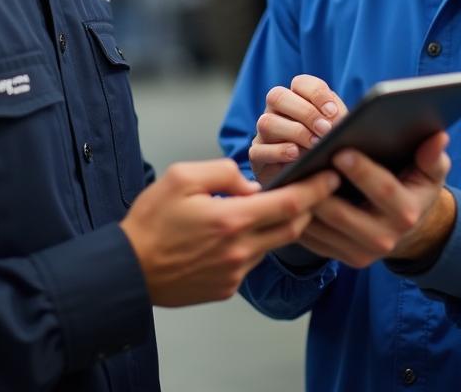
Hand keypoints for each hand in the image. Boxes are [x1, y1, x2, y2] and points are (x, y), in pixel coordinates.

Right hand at [119, 158, 338, 306]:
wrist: (128, 269)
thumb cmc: (152, 219)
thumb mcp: (182, 177)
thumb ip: (223, 172)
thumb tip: (249, 183)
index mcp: (231, 219)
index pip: (288, 204)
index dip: (315, 189)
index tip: (332, 176)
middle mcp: (239, 250)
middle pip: (292, 228)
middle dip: (308, 207)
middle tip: (315, 188)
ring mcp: (234, 273)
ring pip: (271, 244)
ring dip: (277, 225)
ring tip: (270, 206)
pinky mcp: (226, 288)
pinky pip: (251, 260)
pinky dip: (253, 243)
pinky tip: (237, 231)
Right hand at [249, 74, 348, 184]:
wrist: (312, 184)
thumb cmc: (326, 151)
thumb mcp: (336, 133)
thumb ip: (338, 122)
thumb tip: (339, 120)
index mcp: (296, 99)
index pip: (300, 83)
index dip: (316, 93)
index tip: (332, 112)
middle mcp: (275, 112)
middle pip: (278, 96)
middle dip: (305, 112)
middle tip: (326, 130)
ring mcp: (263, 133)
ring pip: (266, 122)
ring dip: (294, 132)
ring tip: (315, 145)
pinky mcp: (257, 156)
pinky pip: (258, 150)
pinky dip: (278, 152)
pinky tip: (296, 156)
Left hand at [297, 131, 453, 268]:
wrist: (409, 229)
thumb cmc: (415, 186)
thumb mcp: (430, 172)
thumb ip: (432, 155)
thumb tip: (438, 136)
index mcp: (406, 213)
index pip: (382, 189)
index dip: (362, 170)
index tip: (341, 149)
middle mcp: (383, 239)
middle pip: (342, 214)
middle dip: (321, 187)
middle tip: (302, 160)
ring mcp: (358, 253)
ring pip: (321, 227)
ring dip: (302, 201)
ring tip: (287, 171)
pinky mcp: (338, 257)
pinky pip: (310, 238)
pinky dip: (295, 215)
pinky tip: (285, 190)